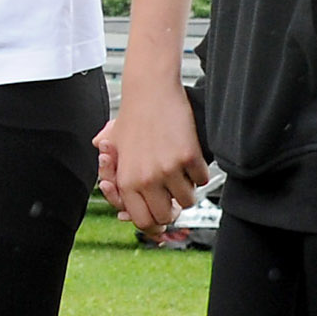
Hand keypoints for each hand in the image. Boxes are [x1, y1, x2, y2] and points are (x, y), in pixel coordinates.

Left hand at [93, 78, 207, 231]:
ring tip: (181, 174)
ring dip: (188, 190)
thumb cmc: (132, 119)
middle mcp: (145, 178)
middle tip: (174, 197)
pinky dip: (200, 173)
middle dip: (173, 210)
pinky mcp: (188, 156)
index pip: (142, 221)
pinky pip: (202, 179)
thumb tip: (123, 214)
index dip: (154, 224)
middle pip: (166, 216)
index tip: (161, 218)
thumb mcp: (114, 151)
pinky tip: (191, 160)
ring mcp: (168, 168)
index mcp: (126, 181)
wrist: (149, 91)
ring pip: (188, 200)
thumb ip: (116, 181)